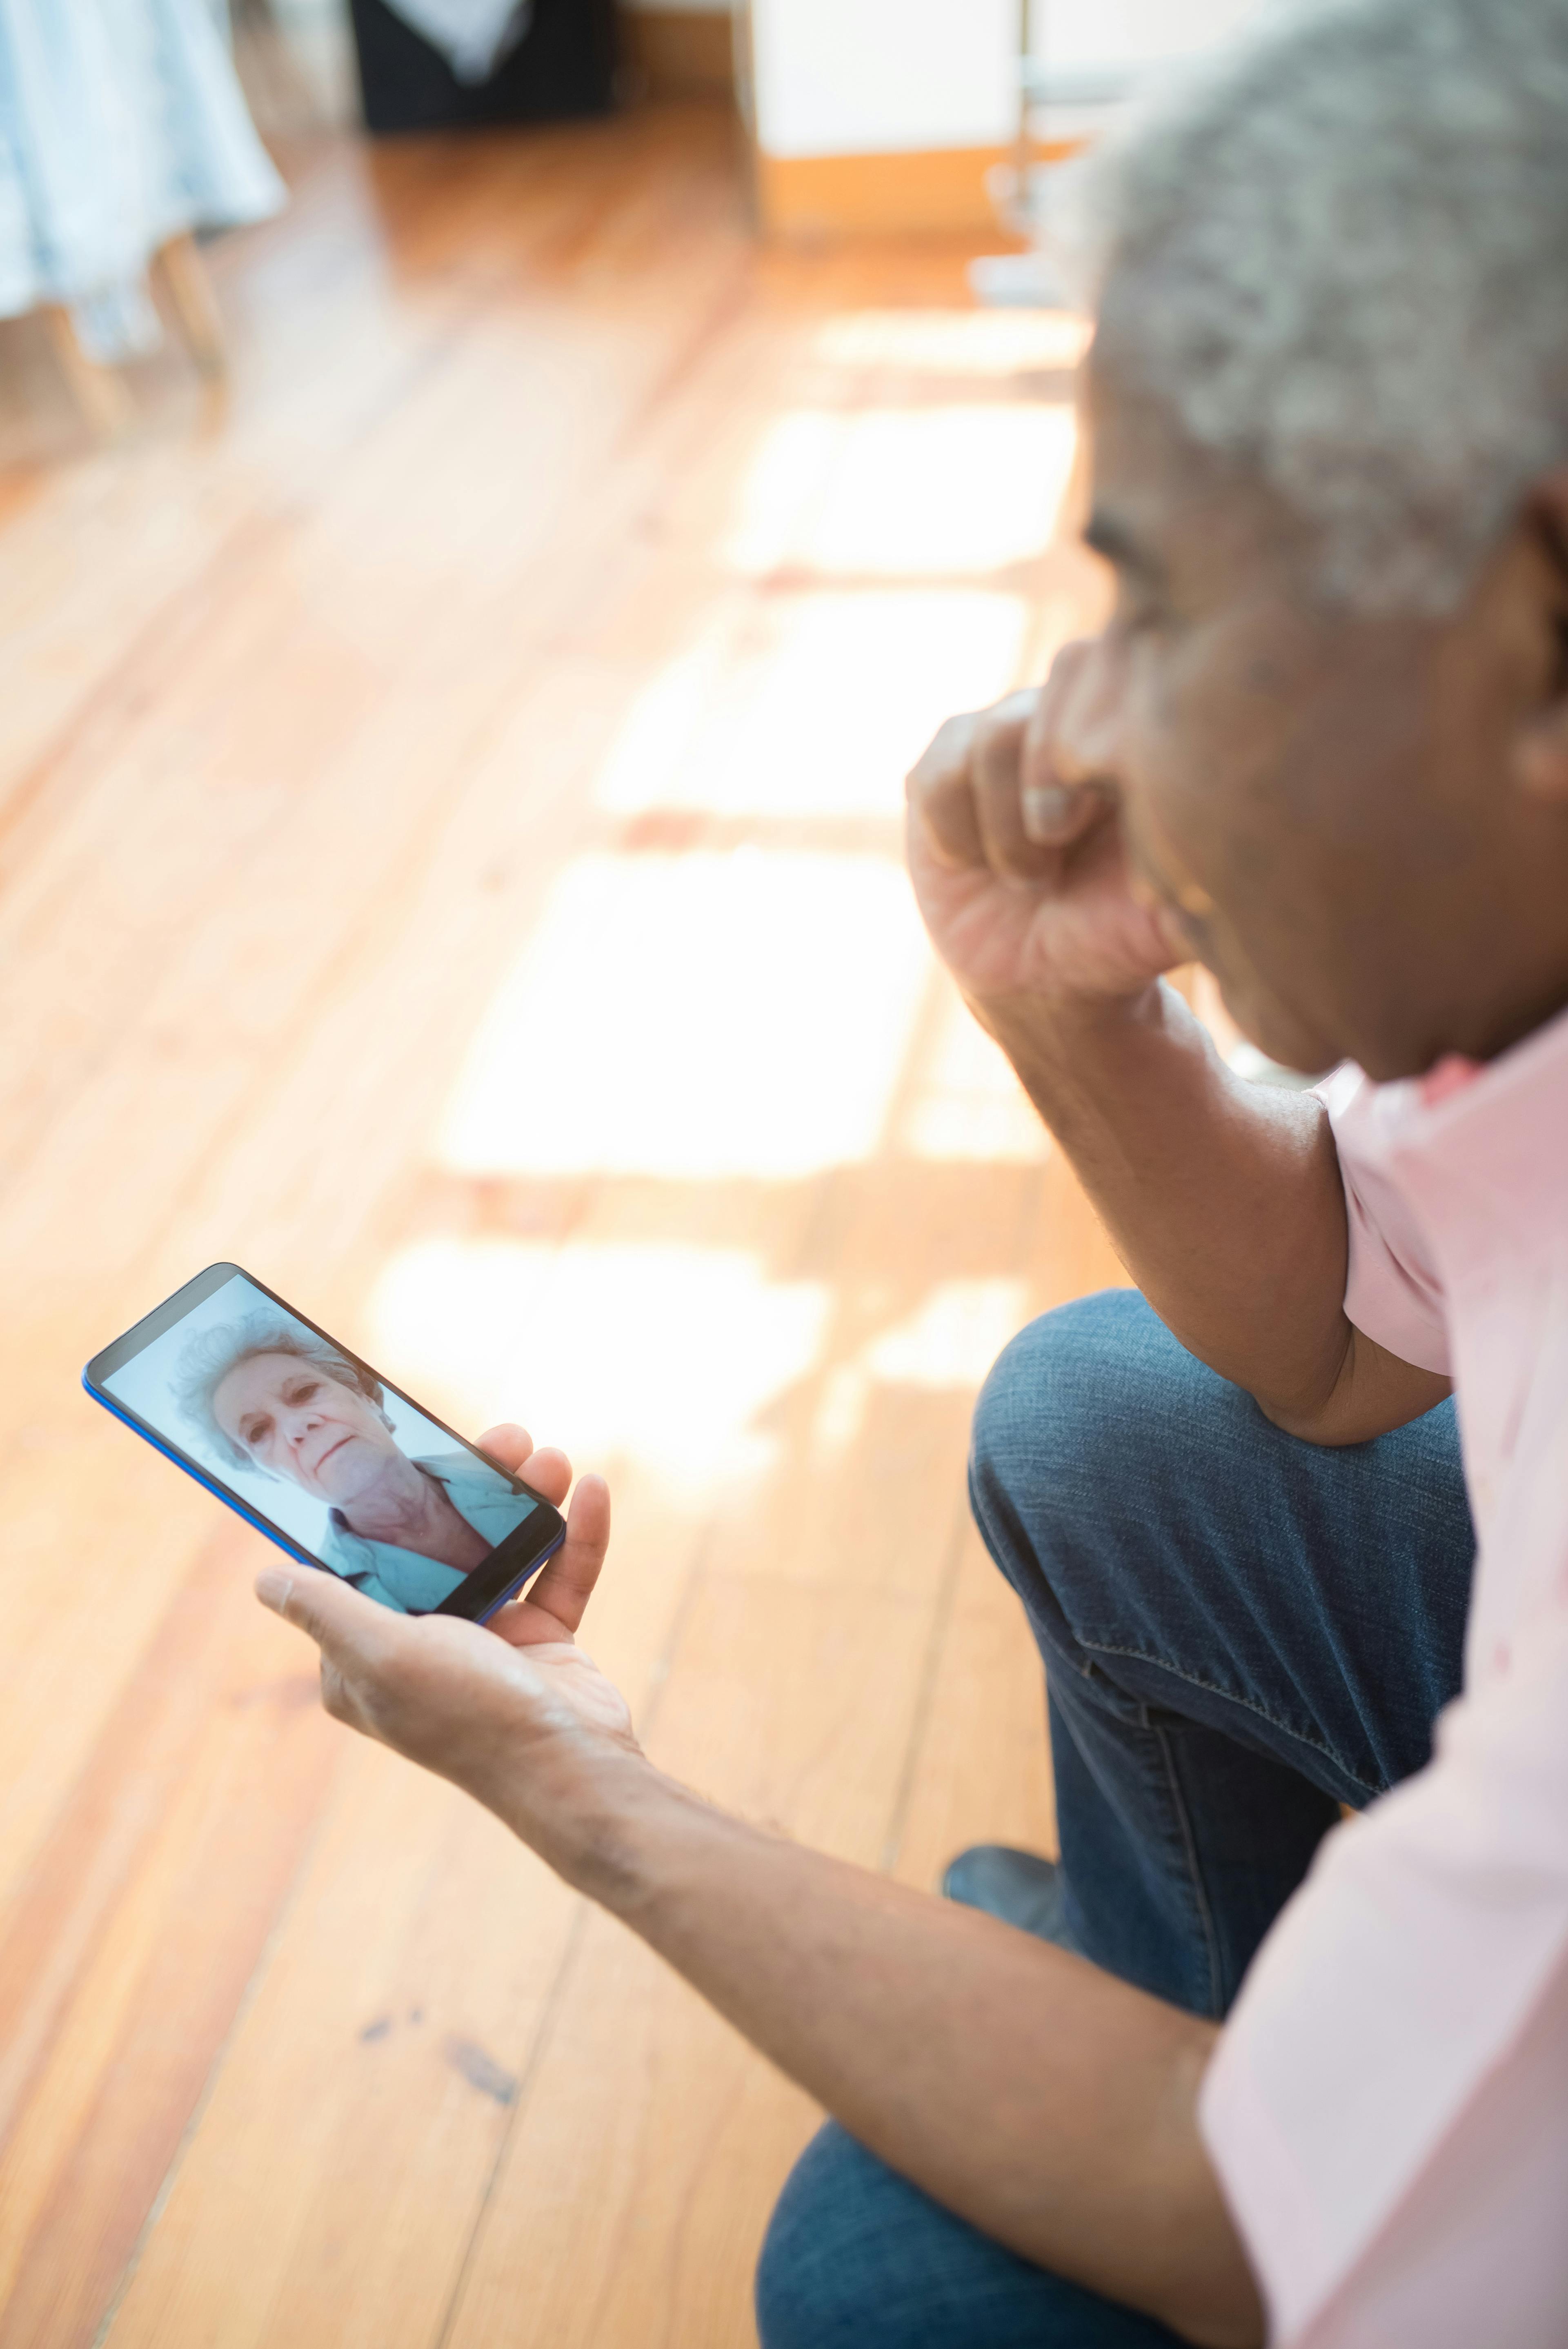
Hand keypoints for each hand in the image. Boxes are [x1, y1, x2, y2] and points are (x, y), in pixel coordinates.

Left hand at [254, 1426, 641, 1879]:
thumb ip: (325, 1610)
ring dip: (530, 1500)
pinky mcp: (541, 1640)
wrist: (570, 1768)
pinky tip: (593, 1491)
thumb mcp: (381, 1656)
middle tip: (503, 1440)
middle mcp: (422, 1644)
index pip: (366, 1563)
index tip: (410, 1453)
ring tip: (550, 1458)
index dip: (386, 1506)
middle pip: (442, 1543)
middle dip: (473, 1488)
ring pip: (504, 1548)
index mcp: (369, 1654)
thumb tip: (265, 1580)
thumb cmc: (469, 1715)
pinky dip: (578, 1534)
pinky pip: (558, 1574)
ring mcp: (486, 1640)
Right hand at [906, 639, 1184, 1006]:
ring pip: (993, 734)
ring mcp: (1006, 734)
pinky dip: (955, 832)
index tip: (1103, 814)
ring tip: (1028, 878)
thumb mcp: (1172, 909)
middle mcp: (1075, 714)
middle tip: (1056, 843)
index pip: (1136, 666)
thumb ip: (1200, 873)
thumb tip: (1239, 845)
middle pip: (1066, 674)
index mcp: (1140, 731)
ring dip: (1007, 824)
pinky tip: (976, 865)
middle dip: (1055, 774)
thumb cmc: (1118, 932)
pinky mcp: (944, 767)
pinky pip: (937, 773)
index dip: (1112, 736)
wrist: (1044, 980)